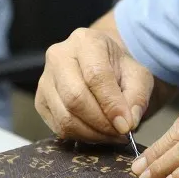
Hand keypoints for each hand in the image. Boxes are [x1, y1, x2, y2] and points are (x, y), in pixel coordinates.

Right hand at [35, 28, 154, 142]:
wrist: (100, 63)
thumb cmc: (119, 67)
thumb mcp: (138, 75)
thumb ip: (137, 97)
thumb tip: (127, 123)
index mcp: (85, 41)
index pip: (95, 76)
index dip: (111, 105)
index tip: (126, 125)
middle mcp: (58, 56)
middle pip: (75, 98)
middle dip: (101, 123)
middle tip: (120, 133)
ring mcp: (45, 79)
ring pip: (65, 117)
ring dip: (92, 133)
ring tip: (111, 135)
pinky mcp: (40, 101)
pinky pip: (58, 127)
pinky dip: (80, 136)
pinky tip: (96, 133)